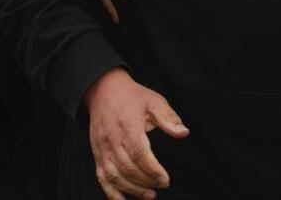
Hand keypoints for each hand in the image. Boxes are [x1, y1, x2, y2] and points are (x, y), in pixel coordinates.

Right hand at [85, 68, 188, 199]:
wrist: (104, 91)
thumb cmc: (132, 97)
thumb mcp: (154, 101)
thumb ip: (168, 118)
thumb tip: (183, 133)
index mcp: (128, 126)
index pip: (139, 154)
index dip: (153, 170)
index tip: (166, 179)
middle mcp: (113, 140)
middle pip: (128, 168)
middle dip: (146, 181)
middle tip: (162, 186)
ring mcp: (102, 149)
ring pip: (115, 176)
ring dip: (132, 189)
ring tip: (149, 195)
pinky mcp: (97, 154)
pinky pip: (102, 178)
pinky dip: (111, 193)